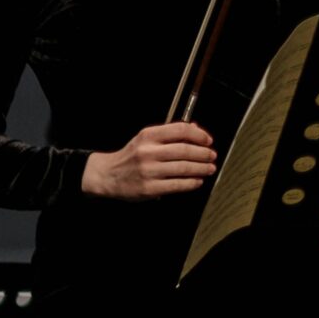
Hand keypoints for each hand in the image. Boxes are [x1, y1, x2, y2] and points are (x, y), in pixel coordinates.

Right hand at [80, 122, 216, 199]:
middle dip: (204, 154)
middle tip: (212, 156)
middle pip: (185, 150)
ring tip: (209, 169)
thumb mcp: (145, 139)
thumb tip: (195, 129)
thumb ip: (169, 134)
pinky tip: (197, 181)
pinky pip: (177, 185)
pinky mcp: (149, 188)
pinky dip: (192, 183)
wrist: (106, 175)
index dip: (199, 135)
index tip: (208, 141)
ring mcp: (149, 171)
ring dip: (202, 169)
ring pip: (184, 168)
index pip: (181, 130)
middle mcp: (148, 152)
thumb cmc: (130, 157)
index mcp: (148, 136)